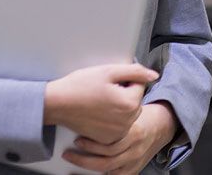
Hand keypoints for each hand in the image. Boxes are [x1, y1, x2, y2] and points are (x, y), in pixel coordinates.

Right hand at [43, 63, 158, 144]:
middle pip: (135, 100)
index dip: (125, 79)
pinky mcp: (107, 139)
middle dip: (124, 93)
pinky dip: (113, 118)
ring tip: (100, 101)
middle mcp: (126, 122)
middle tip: (104, 90)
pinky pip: (119, 125)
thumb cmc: (80, 86)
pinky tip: (98, 112)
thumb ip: (136, 71)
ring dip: (120, 106)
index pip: (139, 84)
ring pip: (128, 113)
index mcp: (129, 104)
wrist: (56, 104)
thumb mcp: (109, 71)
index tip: (109, 81)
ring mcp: (116, 133)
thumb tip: (154, 75)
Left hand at [61, 103, 177, 173]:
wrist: (163, 124)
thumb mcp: (132, 104)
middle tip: (69, 154)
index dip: (90, 145)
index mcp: (135, 132)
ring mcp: (136, 160)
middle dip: (84, 159)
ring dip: (90, 167)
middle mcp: (135, 149)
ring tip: (76, 160)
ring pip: (110, 169)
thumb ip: (116, 102)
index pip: (110, 145)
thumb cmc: (142, 114)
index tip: (76, 140)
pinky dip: (105, 174)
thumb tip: (91, 96)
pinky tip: (92, 171)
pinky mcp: (136, 168)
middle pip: (107, 160)